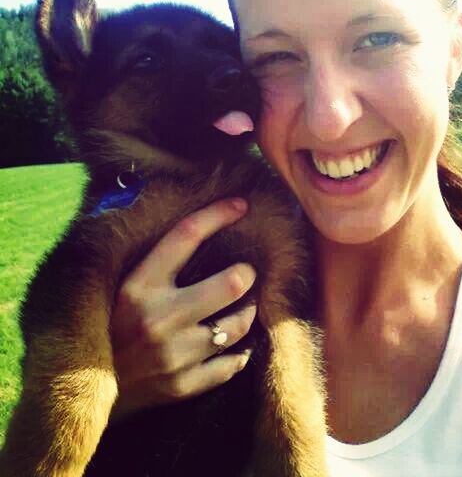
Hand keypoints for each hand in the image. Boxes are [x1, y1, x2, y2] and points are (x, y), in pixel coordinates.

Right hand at [109, 198, 256, 419]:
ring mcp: (174, 355)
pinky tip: (236, 341)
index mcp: (138, 285)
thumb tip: (201, 227)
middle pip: (231, 283)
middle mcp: (159, 318)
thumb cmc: (107, 325)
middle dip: (247, 274)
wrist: (83, 387)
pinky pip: (232, 363)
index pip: (187, 235)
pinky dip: (239, 350)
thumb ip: (155, 262)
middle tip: (246, 273)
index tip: (241, 205)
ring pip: (238, 325)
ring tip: (244, 305)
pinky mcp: (183, 386)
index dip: (218, 214)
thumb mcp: (121, 286)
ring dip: (247, 311)